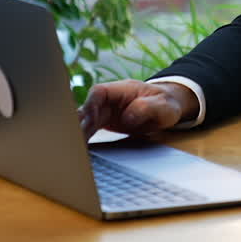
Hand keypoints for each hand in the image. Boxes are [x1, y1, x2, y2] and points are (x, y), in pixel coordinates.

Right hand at [77, 80, 198, 140]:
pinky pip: (90, 130)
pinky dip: (84, 139)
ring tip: (73, 150)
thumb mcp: (163, 105)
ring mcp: (105, 111)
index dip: (90, 104)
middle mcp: (109, 100)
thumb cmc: (166, 103)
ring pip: (86, 121)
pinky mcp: (105, 123)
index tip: (85, 119)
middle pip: (87, 108)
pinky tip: (80, 151)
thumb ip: (146, 108)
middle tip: (72, 140)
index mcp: (121, 89)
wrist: (168, 107)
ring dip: (79, 134)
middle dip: (78, 123)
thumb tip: (128, 117)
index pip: (98, 92)